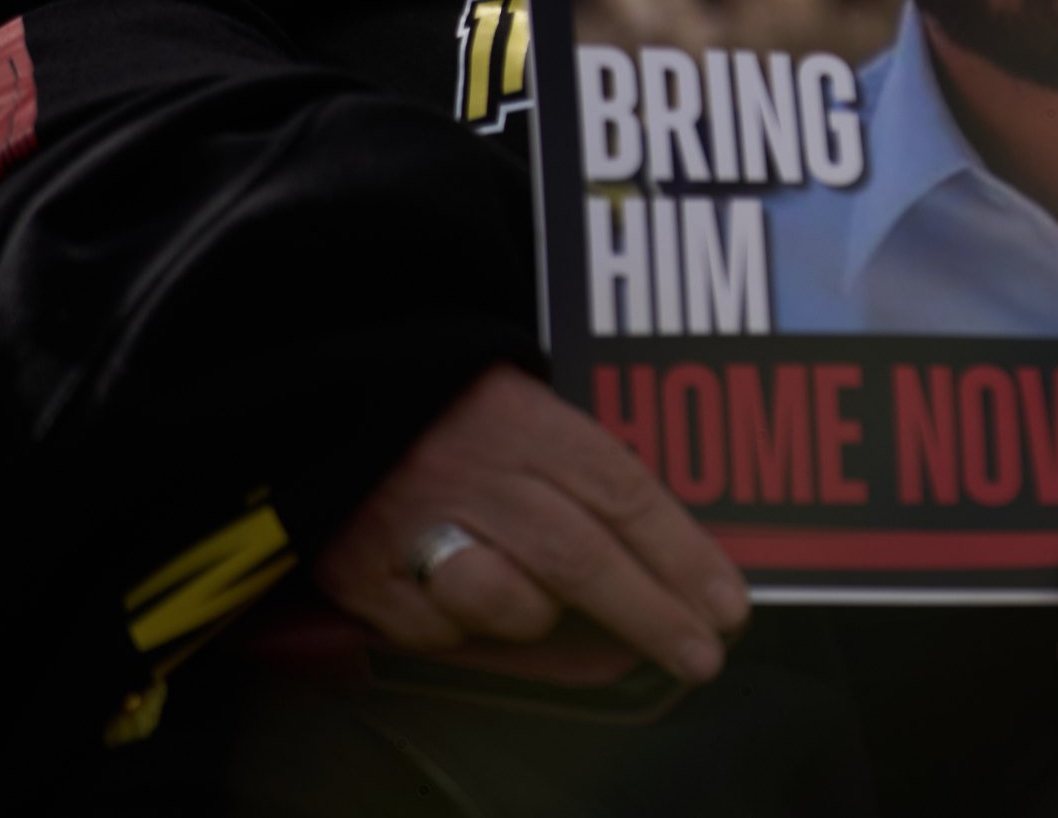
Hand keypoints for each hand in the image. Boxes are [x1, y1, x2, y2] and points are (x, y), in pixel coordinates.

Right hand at [312, 364, 748, 687]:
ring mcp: (416, 524)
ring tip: (534, 598)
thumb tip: (677, 559)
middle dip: (651, 616)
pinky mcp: (362, 573)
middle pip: (582, 558)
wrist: (328, 399)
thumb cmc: (455, 417)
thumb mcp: (530, 415)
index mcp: (527, 424)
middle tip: (699, 658)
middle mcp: (477, 473)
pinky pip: (438, 632)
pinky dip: (460, 628)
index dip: (683, 555)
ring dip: (536, 615)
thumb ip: (589, 478)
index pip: (625, 494)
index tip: (729, 609)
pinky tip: (454, 596)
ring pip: (510, 603)